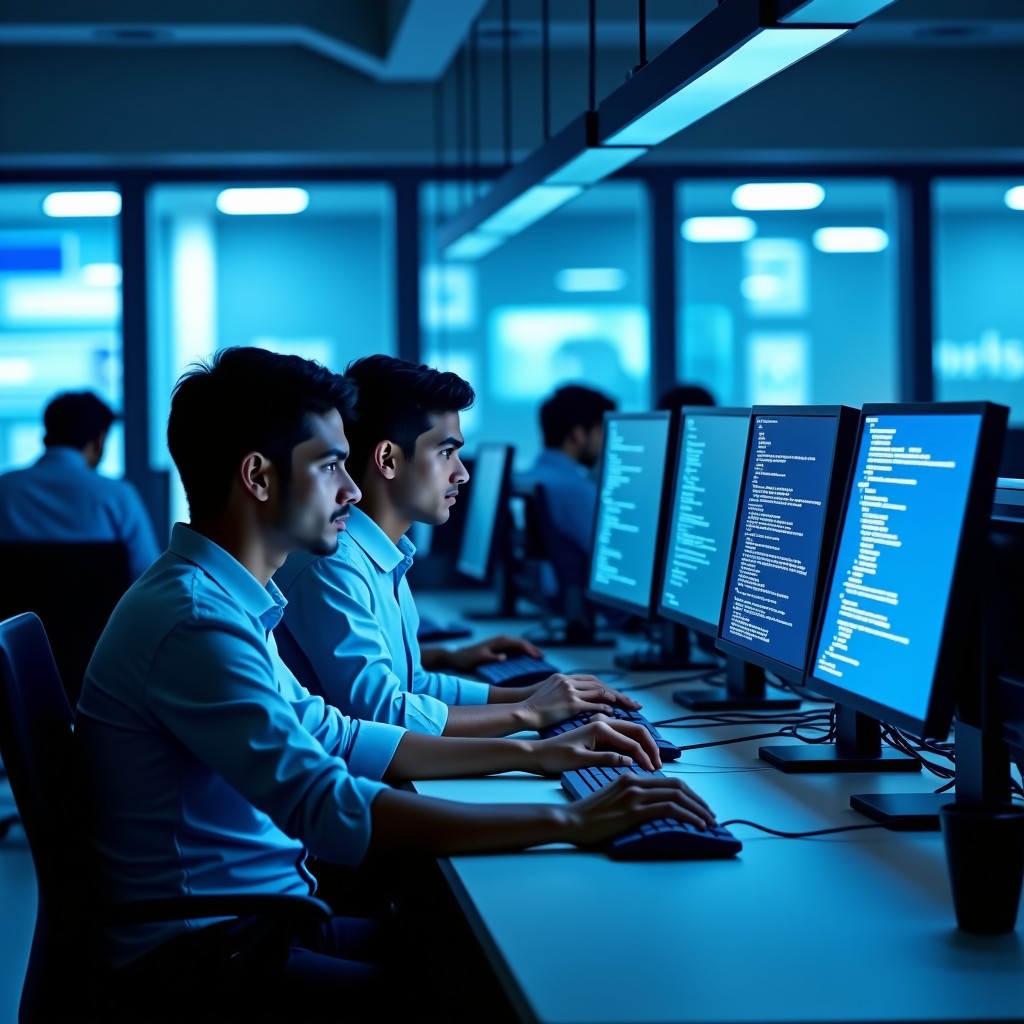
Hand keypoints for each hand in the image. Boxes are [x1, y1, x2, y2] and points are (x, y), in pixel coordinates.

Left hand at [444, 634, 543, 672]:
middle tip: (543, 659)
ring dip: (528, 651)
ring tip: (538, 660)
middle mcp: (501, 640)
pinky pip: (513, 650)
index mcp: (500, 641)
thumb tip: (504, 658)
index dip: (531, 650)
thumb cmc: (467, 658)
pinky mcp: (498, 649)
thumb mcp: (478, 658)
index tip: (539, 658)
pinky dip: (522, 654)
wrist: (455, 656)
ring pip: (518, 646)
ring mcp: (500, 644)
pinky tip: (525, 661)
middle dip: (533, 649)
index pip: (520, 644)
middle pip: (522, 643)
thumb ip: (491, 657)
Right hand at [518, 673, 640, 729]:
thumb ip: (562, 689)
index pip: (592, 679)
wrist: (523, 711)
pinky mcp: (570, 704)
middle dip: (617, 693)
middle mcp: (568, 681)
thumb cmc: (534, 705)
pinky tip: (613, 713)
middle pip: (600, 684)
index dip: (606, 687)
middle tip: (632, 702)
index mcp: (564, 677)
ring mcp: (570, 692)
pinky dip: (605, 707)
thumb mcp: (548, 691)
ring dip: (616, 699)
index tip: (618, 695)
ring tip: (628, 707)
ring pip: (600, 692)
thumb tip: (573, 696)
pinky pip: (593, 704)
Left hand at [530, 718, 662, 774]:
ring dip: (644, 746)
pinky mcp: (598, 734)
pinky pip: (622, 737)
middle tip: (659, 765)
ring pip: (630, 733)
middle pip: (636, 731)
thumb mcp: (580, 761)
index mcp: (599, 726)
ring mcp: (600, 727)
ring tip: (653, 762)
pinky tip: (639, 756)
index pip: (632, 740)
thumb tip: (630, 762)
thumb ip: (606, 759)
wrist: (537, 754)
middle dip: (650, 747)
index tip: (653, 771)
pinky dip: (633, 746)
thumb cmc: (555, 758)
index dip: (645, 756)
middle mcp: (602, 722)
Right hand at [568, 772, 717, 845]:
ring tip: (710, 821)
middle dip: (698, 800)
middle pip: (677, 785)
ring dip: (698, 808)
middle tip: (711, 814)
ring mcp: (635, 795)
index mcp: (630, 778)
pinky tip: (698, 825)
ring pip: (677, 795)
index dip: (688, 793)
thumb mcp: (611, 799)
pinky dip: (689, 815)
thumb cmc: (588, 815)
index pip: (667, 781)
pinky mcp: (634, 810)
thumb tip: (650, 807)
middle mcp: (635, 782)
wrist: (571, 820)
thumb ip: (630, 797)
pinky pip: (670, 809)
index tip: (698, 806)